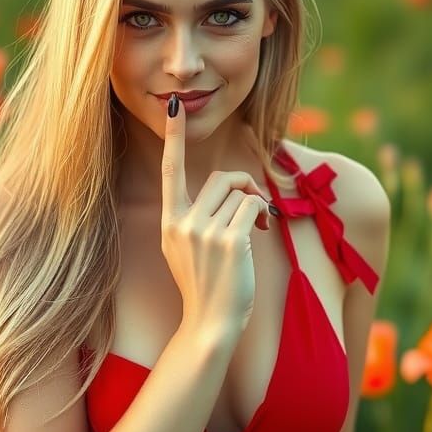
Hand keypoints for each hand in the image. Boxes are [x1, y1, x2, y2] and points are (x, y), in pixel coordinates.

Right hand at [160, 91, 273, 332]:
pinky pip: (252, 207)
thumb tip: (229, 191)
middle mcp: (183, 223)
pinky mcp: (229, 242)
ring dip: (255, 205)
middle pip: (220, 178)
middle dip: (244, 187)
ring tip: (255, 228)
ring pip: (240, 193)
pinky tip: (260, 233)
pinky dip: (261, 215)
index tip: (172, 107)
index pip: (170, 171)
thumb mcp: (185, 250)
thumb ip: (196, 219)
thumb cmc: (206, 287)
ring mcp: (204, 232)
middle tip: (254, 208)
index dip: (174, 138)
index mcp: (169, 222)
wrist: (209, 324)